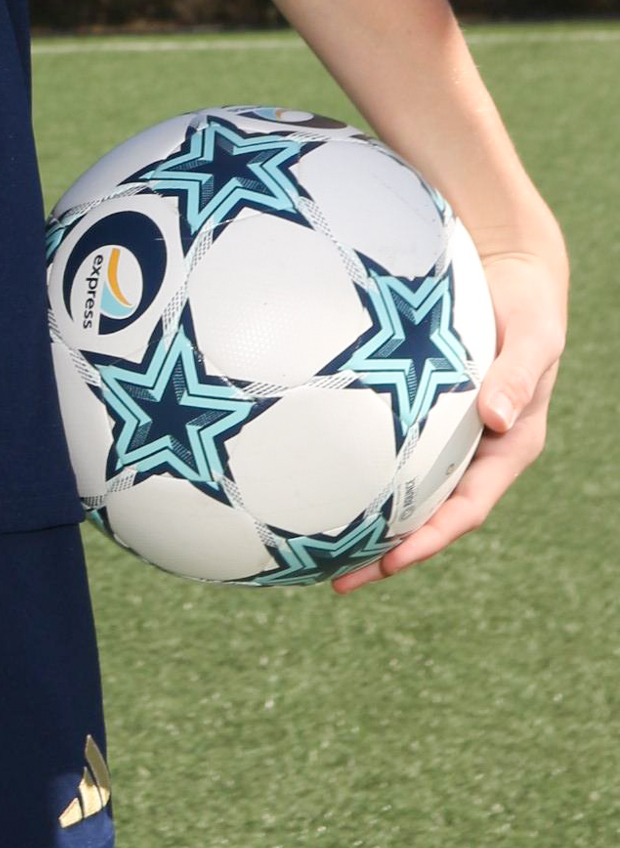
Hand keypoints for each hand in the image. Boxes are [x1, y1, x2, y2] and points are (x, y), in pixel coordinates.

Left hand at [332, 239, 567, 592]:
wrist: (513, 268)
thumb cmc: (529, 303)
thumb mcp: (535, 337)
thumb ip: (517, 375)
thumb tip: (494, 417)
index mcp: (508, 446)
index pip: (466, 508)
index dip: (430, 540)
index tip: (392, 564)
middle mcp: (475, 448)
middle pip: (428, 512)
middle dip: (388, 551)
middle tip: (336, 579)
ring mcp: (447, 430)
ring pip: (405, 484)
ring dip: (367, 515)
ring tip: (313, 542)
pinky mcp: (422, 405)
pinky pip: (388, 441)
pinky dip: (357, 460)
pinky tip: (313, 466)